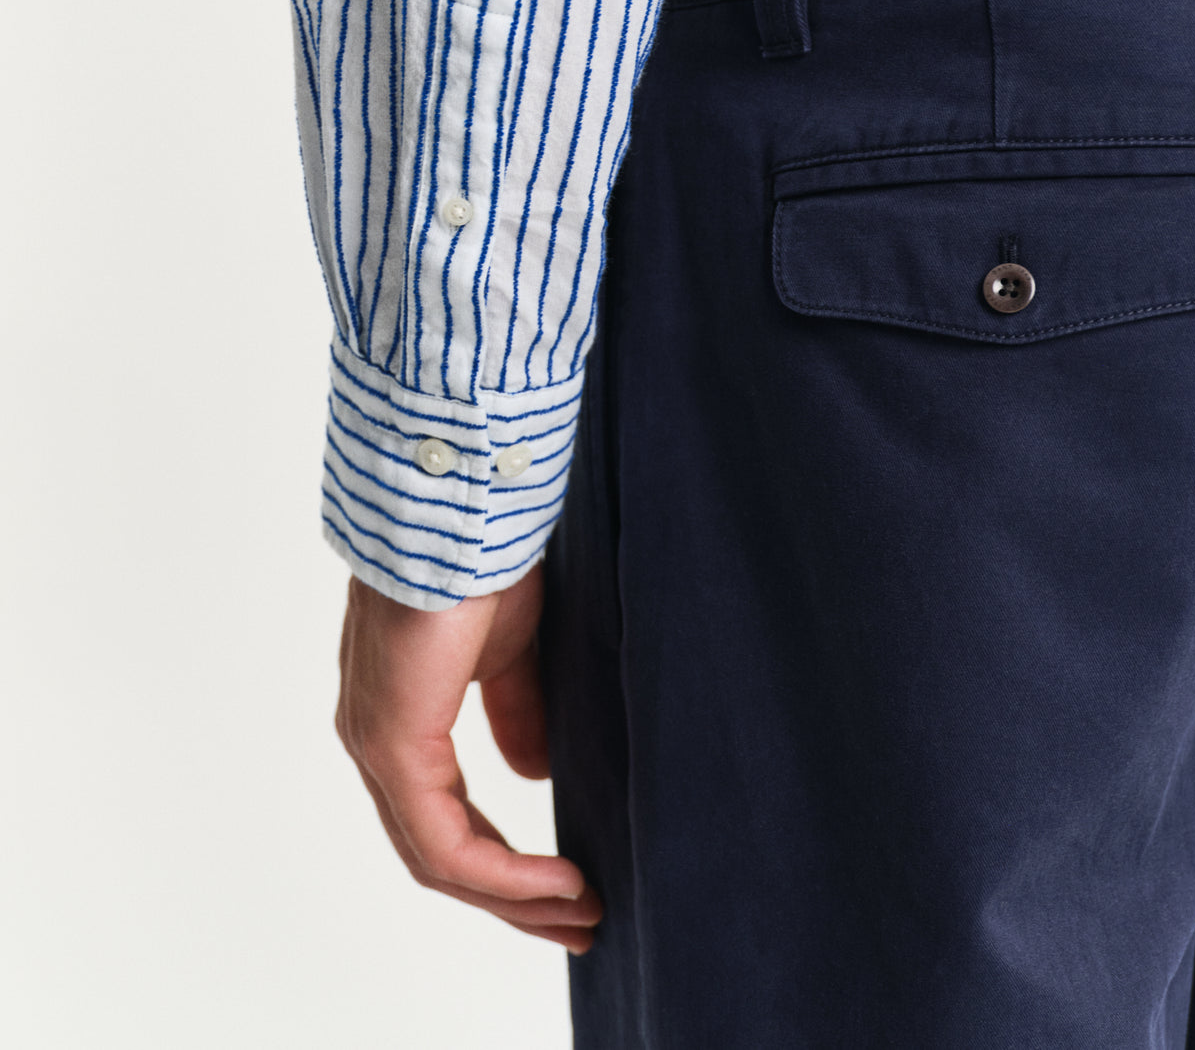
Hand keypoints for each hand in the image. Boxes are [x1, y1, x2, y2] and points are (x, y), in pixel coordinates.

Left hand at [334, 562, 602, 953]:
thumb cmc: (483, 560)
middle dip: (511, 897)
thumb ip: (515, 712)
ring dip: (513, 898)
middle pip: (437, 854)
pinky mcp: (392, 744)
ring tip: (580, 914)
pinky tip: (561, 881)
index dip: (505, 862)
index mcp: (399, 716)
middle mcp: (375, 741)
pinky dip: (503, 872)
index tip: (570, 883)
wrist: (461, 510)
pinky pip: (444, 841)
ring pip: (438, 859)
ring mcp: (376, 746)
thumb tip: (531, 774)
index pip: (443, 817)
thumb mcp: (509, 651)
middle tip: (579, 923)